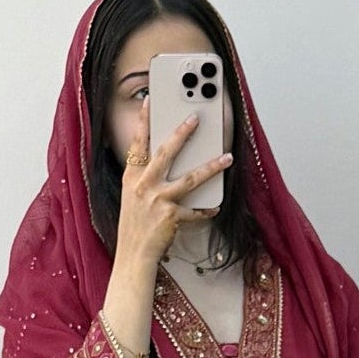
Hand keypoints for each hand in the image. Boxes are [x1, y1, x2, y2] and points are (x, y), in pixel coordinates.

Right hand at [116, 97, 233, 268]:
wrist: (133, 256)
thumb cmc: (134, 228)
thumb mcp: (133, 198)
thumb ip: (145, 179)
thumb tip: (164, 164)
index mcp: (132, 178)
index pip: (137, 144)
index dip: (143, 121)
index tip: (150, 102)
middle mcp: (144, 185)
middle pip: (166, 152)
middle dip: (182, 133)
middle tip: (195, 119)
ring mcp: (158, 200)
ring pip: (190, 178)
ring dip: (211, 167)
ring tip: (226, 158)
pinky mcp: (171, 216)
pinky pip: (195, 210)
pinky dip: (206, 210)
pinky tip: (215, 207)